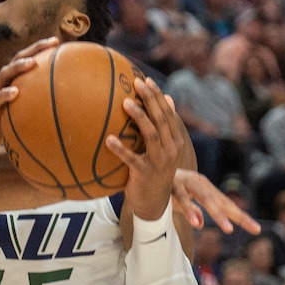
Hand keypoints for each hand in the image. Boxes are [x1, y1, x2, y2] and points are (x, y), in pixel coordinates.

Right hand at [0, 37, 59, 161]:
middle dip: (34, 49)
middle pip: (17, 60)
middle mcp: (3, 83)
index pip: (26, 60)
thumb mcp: (23, 112)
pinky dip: (4, 94)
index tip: (57, 42)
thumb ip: (37, 105)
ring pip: (5, 74)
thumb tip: (62, 106)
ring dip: (18, 67)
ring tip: (32, 63)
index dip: (40, 49)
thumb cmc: (5, 125)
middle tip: (50, 43)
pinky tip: (15, 92)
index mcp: (12, 82)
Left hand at [105, 76, 180, 219]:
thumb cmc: (154, 172)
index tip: (146, 80)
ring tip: (125, 102)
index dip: (157, 96)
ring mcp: (159, 162)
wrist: (154, 204)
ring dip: (139, 117)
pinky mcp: (145, 174)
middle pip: (161, 119)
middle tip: (136, 83)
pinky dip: (121, 149)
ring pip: (151, 135)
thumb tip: (167, 98)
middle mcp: (171, 149)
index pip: (167, 114)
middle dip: (150, 99)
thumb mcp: (163, 150)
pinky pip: (132, 159)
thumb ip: (164, 127)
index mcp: (175, 141)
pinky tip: (109, 139)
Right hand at [170, 169, 261, 234]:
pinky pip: (182, 199)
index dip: (240, 217)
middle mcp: (200, 184)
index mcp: (204, 189)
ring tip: (228, 229)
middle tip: (255, 229)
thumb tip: (201, 224)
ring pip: (206, 199)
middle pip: (222, 202)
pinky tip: (195, 224)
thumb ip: (191, 211)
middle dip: (239, 216)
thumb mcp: (178, 201)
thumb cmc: (162, 187)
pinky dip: (189, 211)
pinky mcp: (172, 185)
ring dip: (218, 215)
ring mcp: (187, 183)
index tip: (256, 229)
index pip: (226, 204)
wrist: (145, 168)